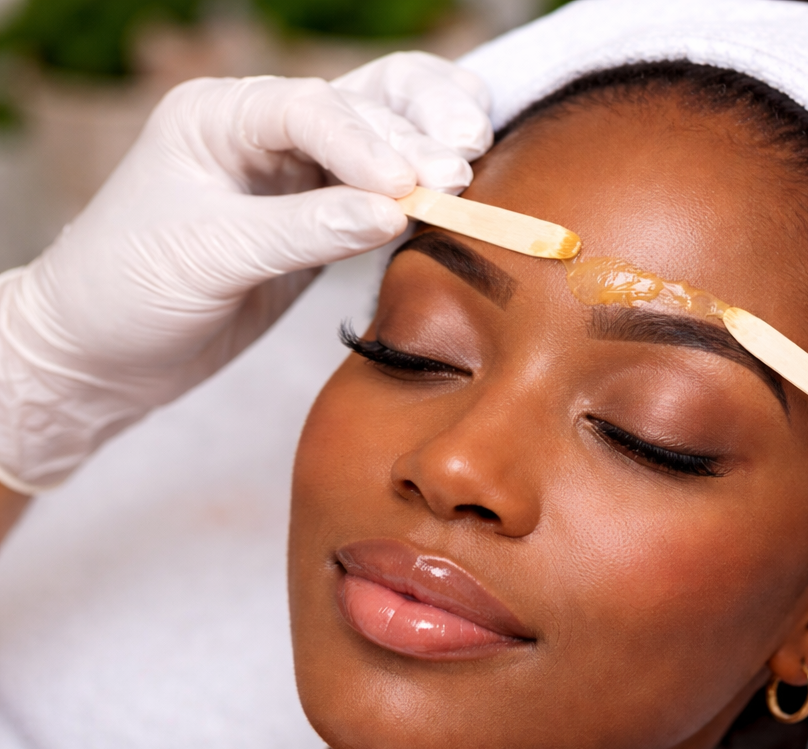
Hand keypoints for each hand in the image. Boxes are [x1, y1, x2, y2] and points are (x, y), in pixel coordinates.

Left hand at [0, 52, 491, 491]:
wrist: (102, 354)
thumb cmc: (128, 292)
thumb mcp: (210, 256)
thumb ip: (304, 230)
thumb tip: (393, 212)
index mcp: (218, 116)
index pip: (310, 108)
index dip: (367, 143)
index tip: (410, 186)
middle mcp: (263, 130)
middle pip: (365, 101)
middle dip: (418, 132)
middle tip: (458, 176)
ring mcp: (296, 171)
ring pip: (387, 130)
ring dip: (434, 141)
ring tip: (472, 165)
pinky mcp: (322, 216)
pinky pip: (385, 188)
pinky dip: (425, 187)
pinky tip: (461, 187)